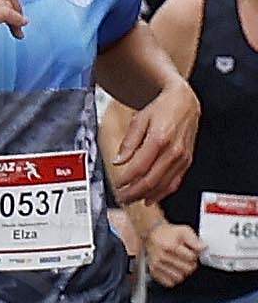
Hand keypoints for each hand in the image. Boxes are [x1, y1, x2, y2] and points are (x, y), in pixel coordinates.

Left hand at [113, 75, 198, 204]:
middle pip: (150, 180)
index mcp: (159, 139)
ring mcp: (182, 157)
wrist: (184, 102)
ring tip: (131, 200)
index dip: (125, 180)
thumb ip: (128, 143)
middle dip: (133, 193)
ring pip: (163, 185)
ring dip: (145, 196)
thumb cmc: (163, 109)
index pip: (139, 168)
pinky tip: (150, 198)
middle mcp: (174, 150)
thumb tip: (118, 162)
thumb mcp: (139, 120)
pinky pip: (175, 183)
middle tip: (121, 198)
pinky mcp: (187, 161)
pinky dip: (161, 193)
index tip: (116, 185)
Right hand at [143, 218, 202, 286]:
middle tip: (188, 260)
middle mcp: (163, 257)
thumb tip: (203, 248)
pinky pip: (169, 283)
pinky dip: (174, 279)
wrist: (152, 235)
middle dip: (191, 265)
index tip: (193, 253)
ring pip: (179, 277)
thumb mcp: (184, 231)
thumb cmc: (168, 234)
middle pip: (187, 269)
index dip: (195, 255)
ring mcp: (157, 266)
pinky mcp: (154, 272)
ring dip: (183, 273)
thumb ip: (195, 240)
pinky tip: (174, 271)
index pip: (191, 258)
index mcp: (171, 246)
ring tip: (181, 265)